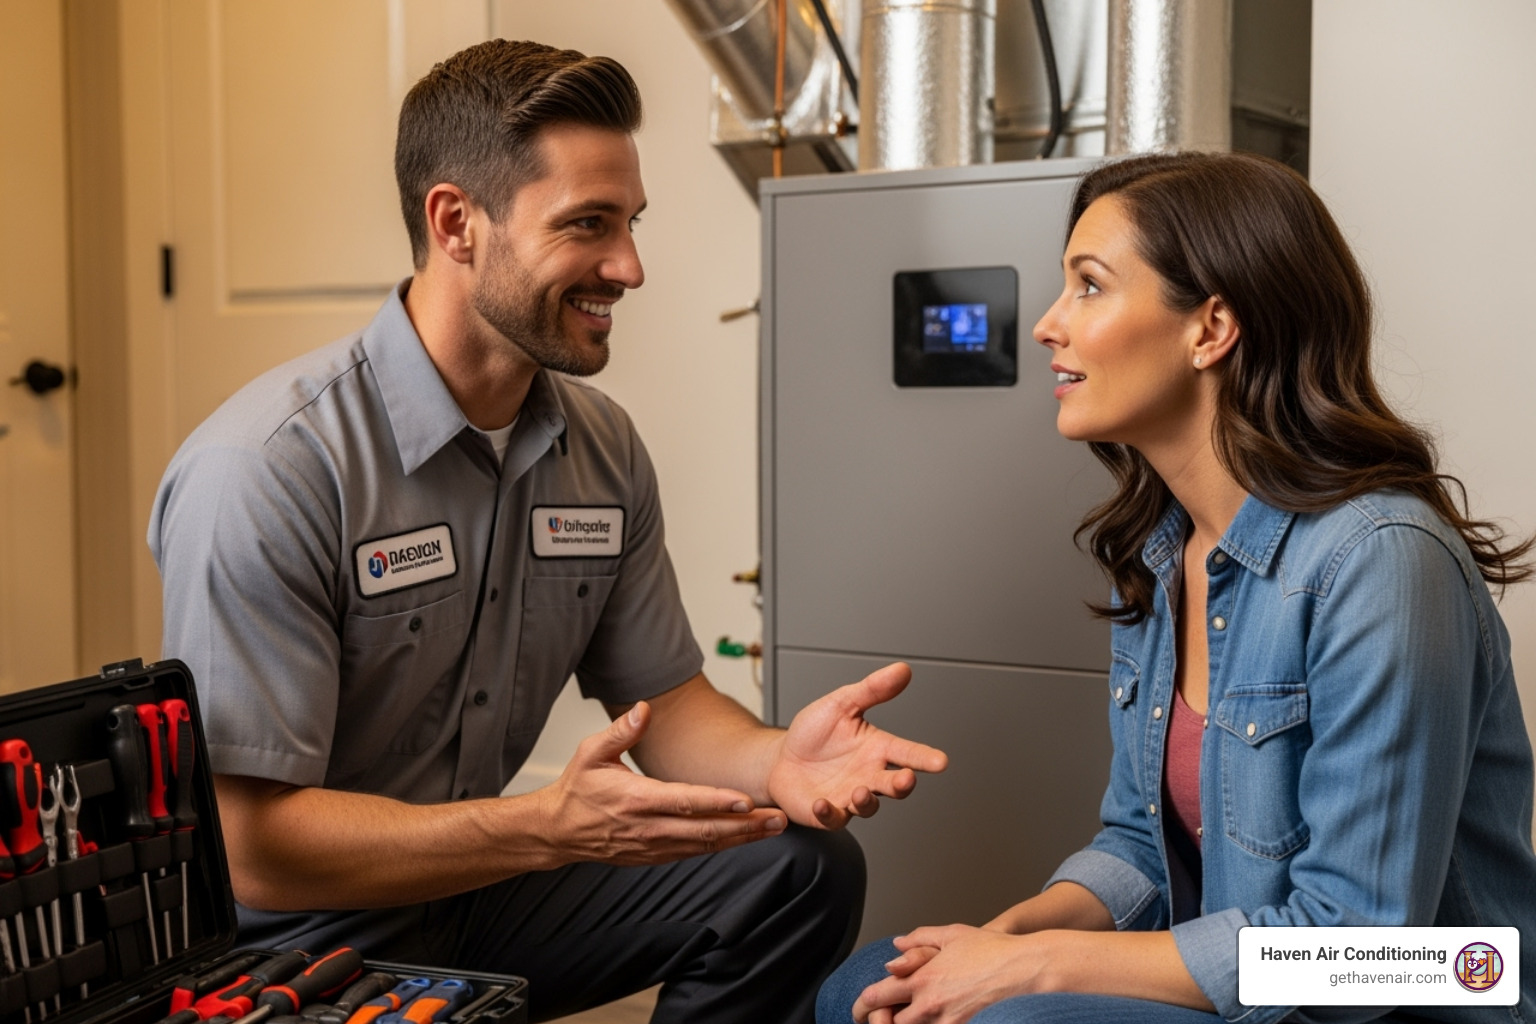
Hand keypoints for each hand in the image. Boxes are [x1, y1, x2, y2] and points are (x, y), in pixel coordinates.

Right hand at [541, 701, 786, 864]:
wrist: (558, 831)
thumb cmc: (577, 791)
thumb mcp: (591, 753)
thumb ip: (621, 731)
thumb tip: (643, 709)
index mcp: (636, 799)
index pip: (684, 801)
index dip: (717, 801)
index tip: (746, 799)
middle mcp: (648, 826)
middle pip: (705, 829)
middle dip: (745, 825)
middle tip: (778, 818)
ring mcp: (653, 845)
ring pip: (705, 845)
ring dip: (741, 837)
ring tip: (772, 828)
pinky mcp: (655, 855)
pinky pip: (694, 852)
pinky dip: (722, 846)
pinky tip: (744, 837)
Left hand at [766, 663, 947, 828]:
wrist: (780, 758)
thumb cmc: (814, 733)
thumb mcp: (841, 704)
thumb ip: (872, 690)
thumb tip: (902, 669)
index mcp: (876, 749)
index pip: (907, 753)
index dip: (924, 757)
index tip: (941, 761)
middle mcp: (868, 775)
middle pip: (894, 785)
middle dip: (902, 784)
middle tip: (906, 779)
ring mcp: (849, 796)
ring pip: (868, 806)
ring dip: (866, 801)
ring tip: (859, 791)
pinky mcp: (828, 812)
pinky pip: (833, 817)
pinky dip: (829, 813)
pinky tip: (821, 803)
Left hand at [854, 925, 1049, 1023]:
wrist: (1028, 970)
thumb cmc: (995, 951)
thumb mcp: (953, 934)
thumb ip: (920, 939)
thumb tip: (897, 945)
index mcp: (922, 978)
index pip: (876, 997)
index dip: (861, 1007)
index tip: (859, 1010)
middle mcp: (930, 1006)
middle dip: (882, 1023)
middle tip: (883, 1019)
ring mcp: (947, 1023)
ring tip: (909, 1017)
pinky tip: (937, 1019)